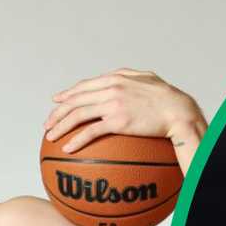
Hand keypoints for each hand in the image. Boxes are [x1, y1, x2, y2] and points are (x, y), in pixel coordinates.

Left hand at [43, 68, 205, 155]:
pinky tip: (68, 148)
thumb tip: (119, 77)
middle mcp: (110, 88)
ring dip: (60, 126)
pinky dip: (76, 139)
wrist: (178, 110)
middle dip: (57, 112)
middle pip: (75, 100)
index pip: (84, 86)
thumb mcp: (147, 79)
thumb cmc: (167, 98)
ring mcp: (113, 104)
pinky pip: (91, 131)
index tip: (56, 101)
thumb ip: (130, 76)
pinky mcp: (118, 121)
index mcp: (115, 78)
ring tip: (50, 136)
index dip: (67, 94)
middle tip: (48, 124)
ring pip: (78, 114)